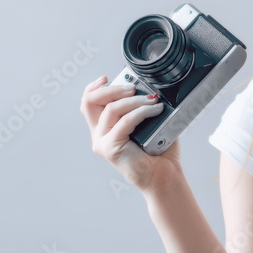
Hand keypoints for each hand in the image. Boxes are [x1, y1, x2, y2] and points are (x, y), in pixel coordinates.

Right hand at [79, 75, 182, 194]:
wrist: (164, 175)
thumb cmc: (159, 150)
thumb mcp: (149, 122)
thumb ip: (142, 106)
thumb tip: (150, 87)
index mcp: (105, 128)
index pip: (88, 103)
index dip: (94, 87)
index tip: (107, 77)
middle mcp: (99, 135)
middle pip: (91, 102)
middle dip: (113, 89)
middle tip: (134, 88)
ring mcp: (102, 142)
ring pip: (111, 109)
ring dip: (135, 100)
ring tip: (154, 100)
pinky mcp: (110, 148)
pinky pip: (124, 122)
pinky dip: (141, 112)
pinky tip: (155, 110)